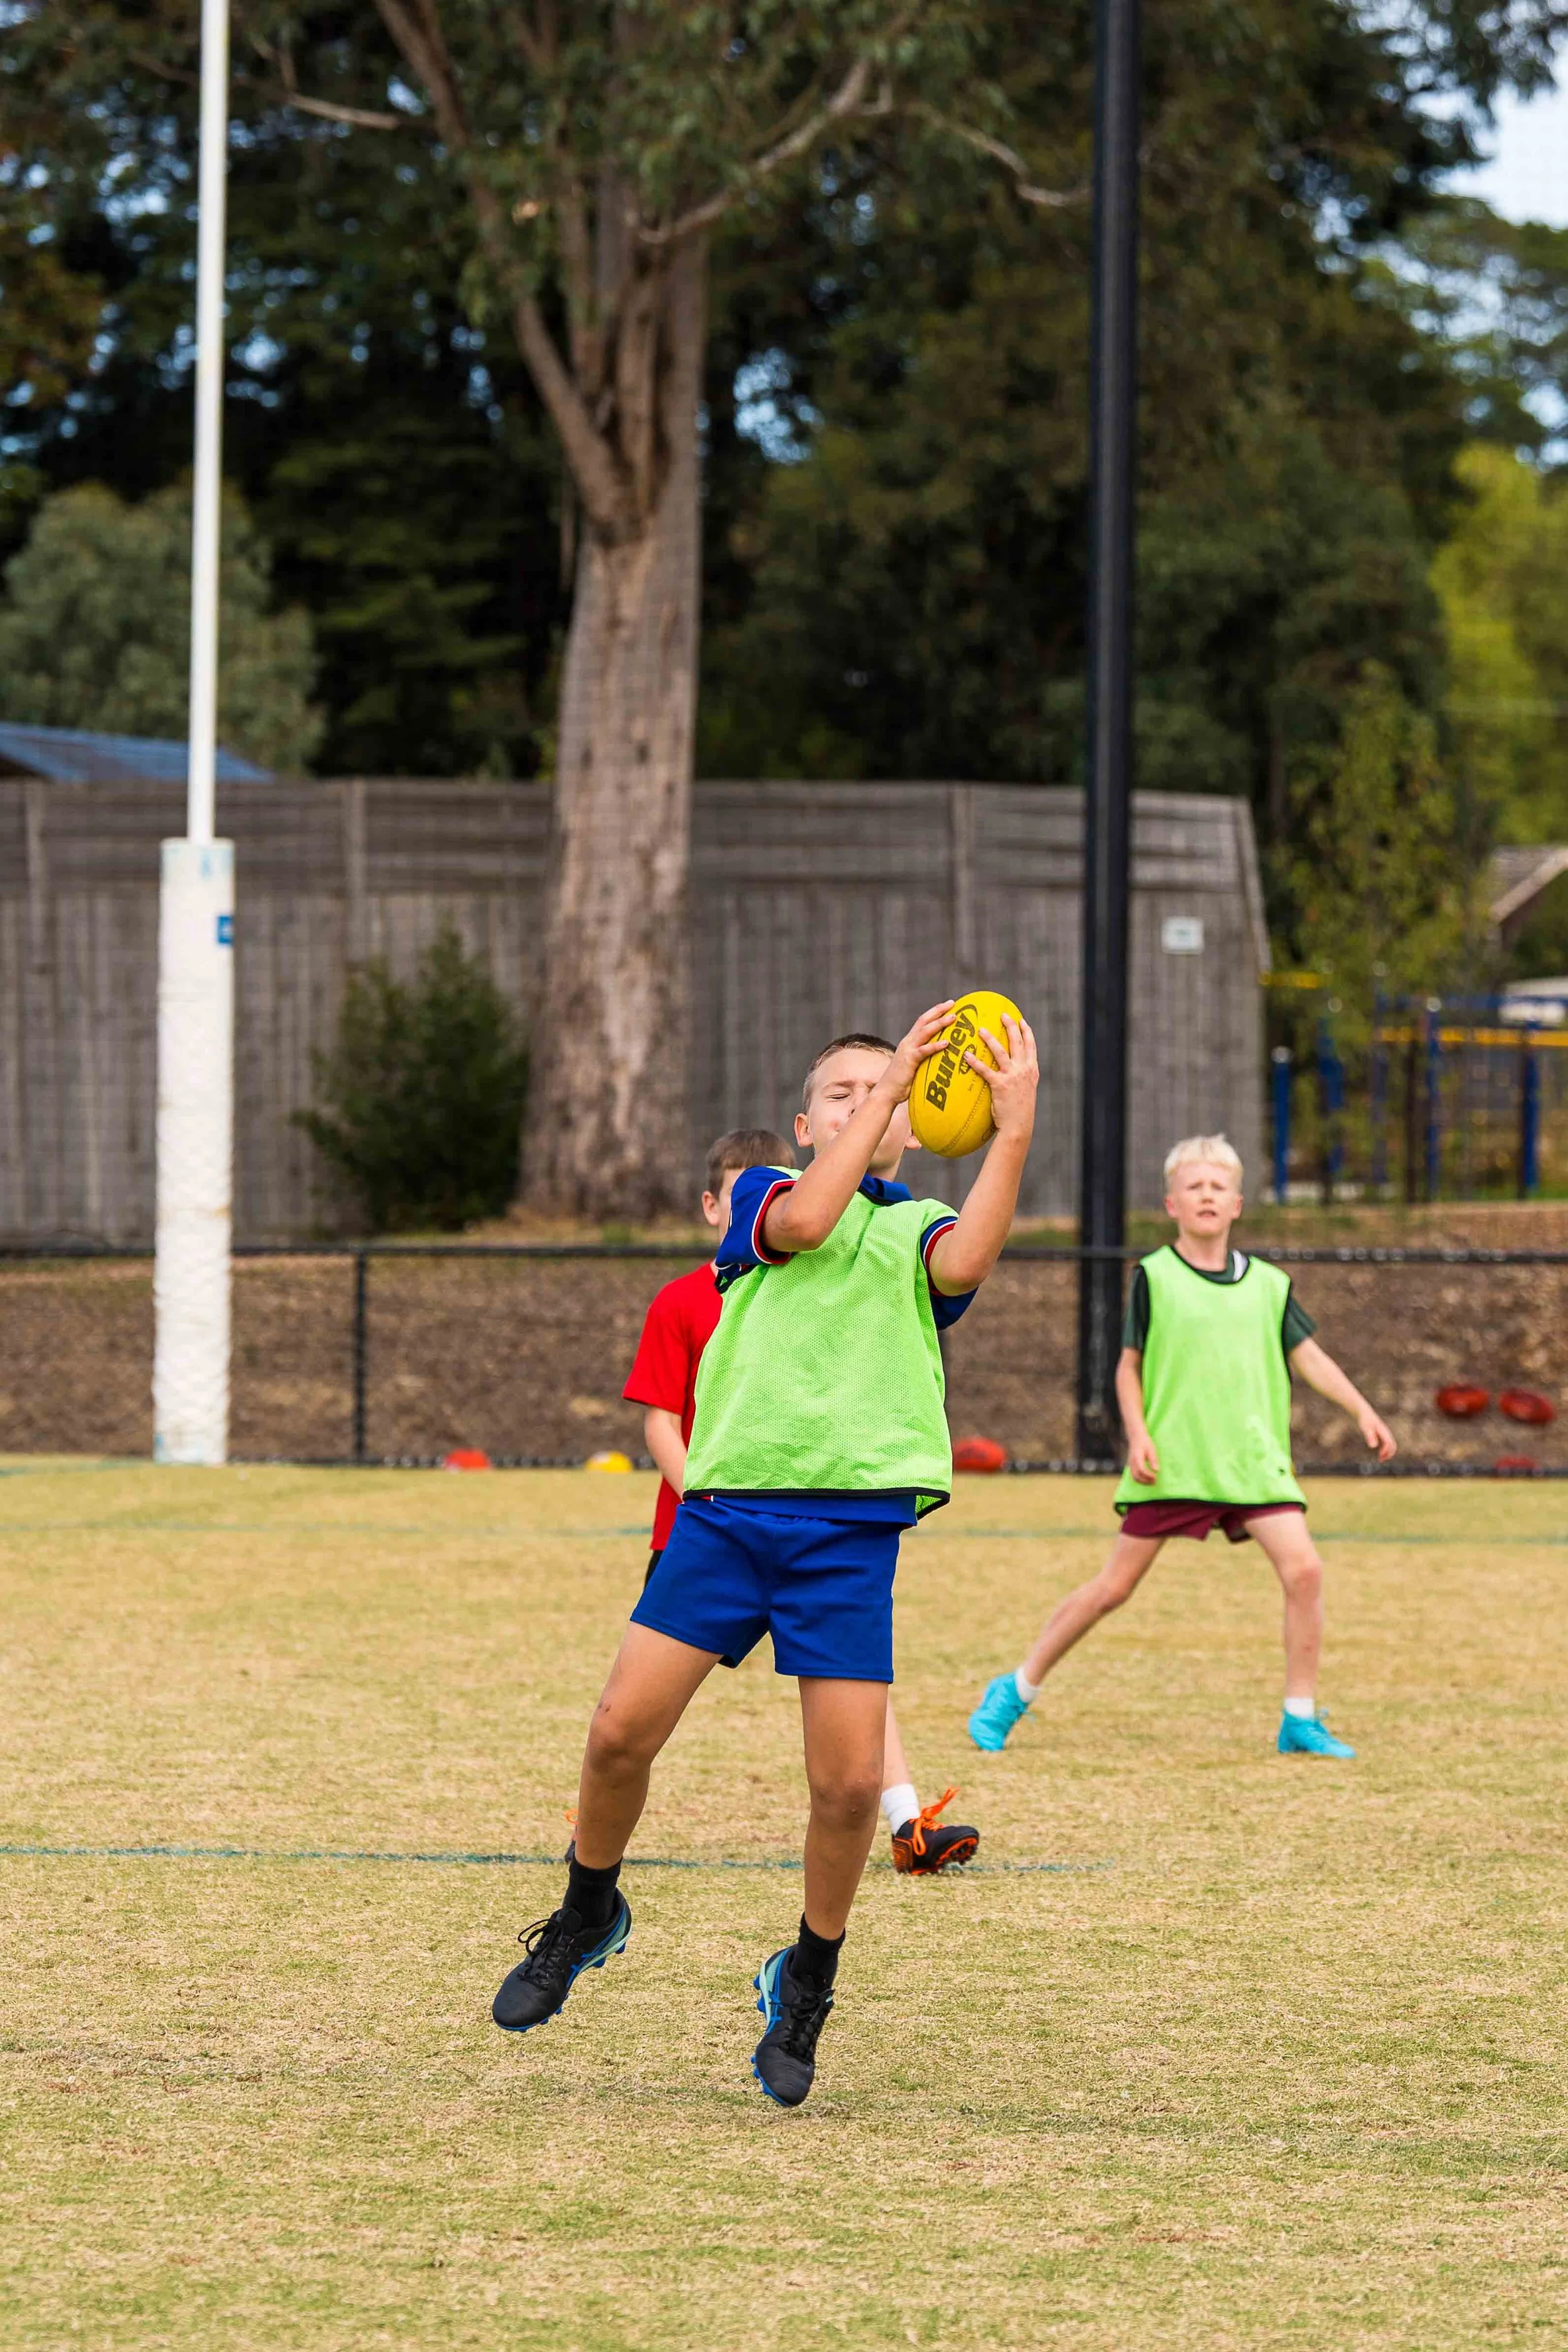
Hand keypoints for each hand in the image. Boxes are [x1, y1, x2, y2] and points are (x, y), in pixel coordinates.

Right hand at [883, 1000, 956, 1101]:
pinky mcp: (909, 1060)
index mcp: (909, 1042)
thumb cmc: (901, 1081)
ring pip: (925, 1032)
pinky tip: (946, 1043)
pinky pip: (924, 1051)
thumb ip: (924, 1057)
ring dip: (940, 1023)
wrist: (886, 1092)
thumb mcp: (914, 1064)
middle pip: (924, 1020)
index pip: (922, 1022)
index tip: (948, 1006)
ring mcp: (908, 1050)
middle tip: (953, 1004)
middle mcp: (908, 1042)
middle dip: (938, 1011)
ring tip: (953, 1018)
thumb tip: (941, 1057)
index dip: (935, 1012)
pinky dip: (935, 1046)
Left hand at [965, 1014, 1038, 1138]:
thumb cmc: (1020, 1111)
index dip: (1026, 1031)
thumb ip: (1021, 1077)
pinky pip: (985, 1070)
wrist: (1019, 1126)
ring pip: (1001, 1051)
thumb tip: (1012, 1069)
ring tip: (980, 1029)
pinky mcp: (1000, 1085)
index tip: (1021, 1020)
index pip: (1031, 1045)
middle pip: (1017, 1042)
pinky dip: (975, 1062)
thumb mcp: (1026, 1090)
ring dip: (990, 1038)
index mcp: (1031, 1070)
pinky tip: (966, 1055)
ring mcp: (1012, 1077)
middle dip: (1010, 1026)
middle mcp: (1024, 1070)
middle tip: (1002, 1014)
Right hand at [1127, 1429, 1158, 1483]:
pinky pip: (1134, 1475)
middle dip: (1146, 1481)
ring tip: (1152, 1482)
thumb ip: (1153, 1460)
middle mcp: (1132, 1462)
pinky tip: (1147, 1479)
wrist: (1135, 1437)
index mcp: (1137, 1457)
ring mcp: (1130, 1464)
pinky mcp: (1131, 1465)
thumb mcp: (1151, 1449)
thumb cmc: (1145, 1442)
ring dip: (1143, 1482)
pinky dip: (1140, 1479)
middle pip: (1137, 1476)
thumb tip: (1157, 1470)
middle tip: (1155, 1482)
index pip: (1141, 1470)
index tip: (1156, 1477)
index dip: (1148, 1475)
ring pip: (1134, 1477)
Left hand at [1359, 1407, 1395, 1461]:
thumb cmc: (1364, 1421)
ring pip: (1392, 1445)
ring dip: (1388, 1453)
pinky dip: (1386, 1450)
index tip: (1379, 1457)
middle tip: (1381, 1460)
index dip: (1386, 1451)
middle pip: (1393, 1446)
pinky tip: (1380, 1454)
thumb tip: (1373, 1447)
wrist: (1365, 1414)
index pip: (1389, 1444)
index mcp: (1384, 1432)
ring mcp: (1386, 1434)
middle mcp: (1387, 1433)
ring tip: (1380, 1459)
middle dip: (1389, 1454)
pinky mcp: (1383, 1435)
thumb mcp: (1365, 1429)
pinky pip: (1388, 1444)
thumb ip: (1370, 1437)